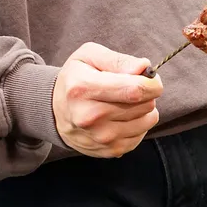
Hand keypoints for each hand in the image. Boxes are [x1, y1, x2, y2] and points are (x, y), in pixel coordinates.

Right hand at [53, 42, 163, 157]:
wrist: (55, 113)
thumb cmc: (75, 79)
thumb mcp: (88, 56)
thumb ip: (117, 59)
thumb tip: (144, 68)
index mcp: (84, 88)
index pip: (135, 90)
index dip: (152, 83)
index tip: (151, 78)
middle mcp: (91, 116)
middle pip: (145, 105)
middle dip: (146, 94)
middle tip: (130, 89)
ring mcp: (101, 137)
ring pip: (148, 120)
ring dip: (143, 110)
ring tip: (125, 103)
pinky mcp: (109, 150)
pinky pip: (142, 135)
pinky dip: (137, 125)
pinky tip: (122, 118)